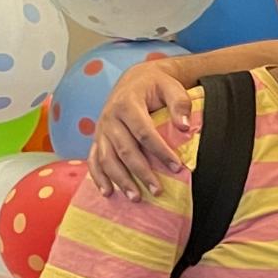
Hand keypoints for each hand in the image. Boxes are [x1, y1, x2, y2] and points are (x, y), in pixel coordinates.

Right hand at [89, 59, 196, 199]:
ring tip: (136, 198)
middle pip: (125, 150)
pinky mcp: (97, 138)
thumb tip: (184, 126)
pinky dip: (98, 177)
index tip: (176, 167)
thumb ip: (180, 103)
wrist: (134, 80)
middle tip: (157, 191)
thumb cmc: (156, 86)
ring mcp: (101, 130)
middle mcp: (110, 118)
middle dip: (141, 172)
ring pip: (107, 158)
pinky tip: (107, 192)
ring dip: (120, 180)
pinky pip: (93, 159)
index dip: (160, 151)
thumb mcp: (171, 86)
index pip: (144, 132)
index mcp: (127, 104)